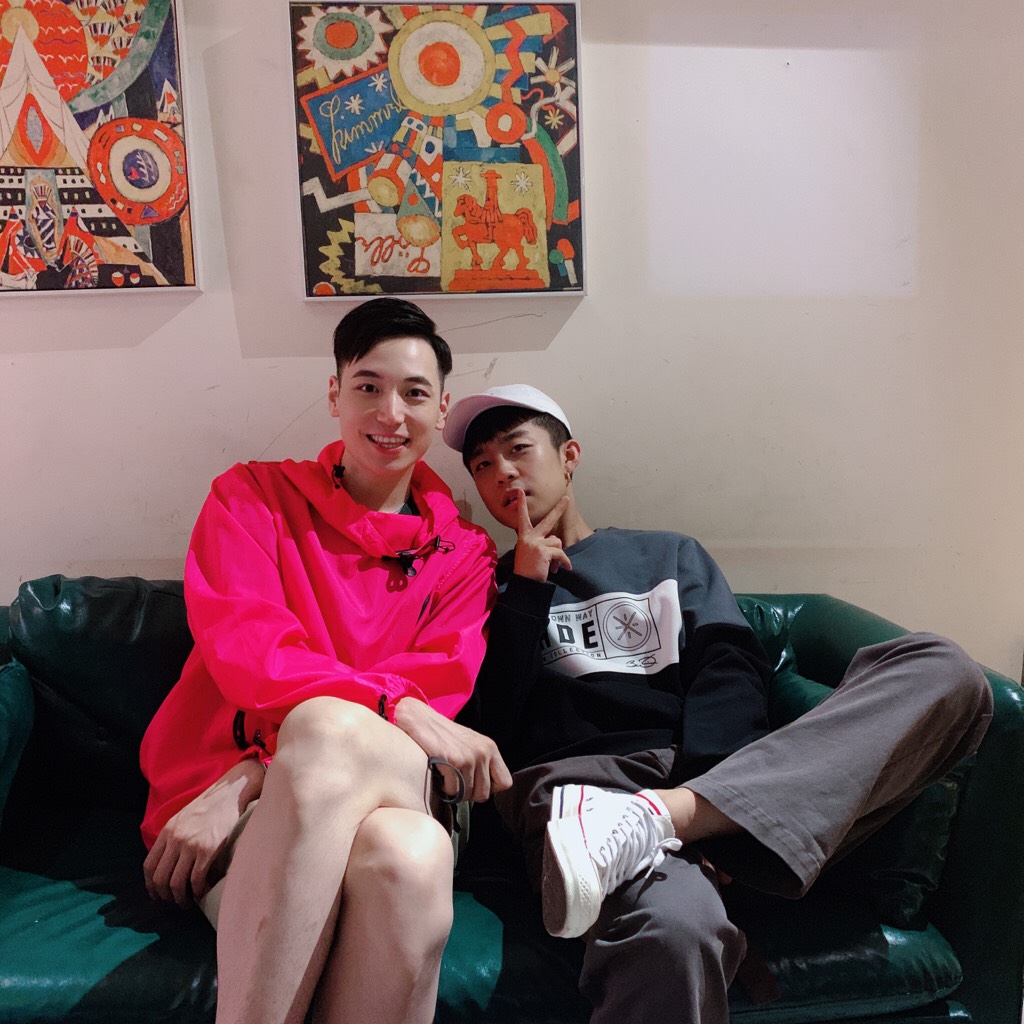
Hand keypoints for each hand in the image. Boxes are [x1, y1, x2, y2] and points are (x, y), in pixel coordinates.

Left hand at [143, 758, 264, 906]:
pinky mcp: (208, 850)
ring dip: (181, 898)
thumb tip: (170, 862)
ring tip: (188, 902)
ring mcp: (191, 845)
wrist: (231, 792)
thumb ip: (173, 838)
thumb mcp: (184, 818)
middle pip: (160, 878)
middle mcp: (175, 839)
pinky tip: (203, 892)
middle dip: (165, 896)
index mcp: (167, 831)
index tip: (158, 895)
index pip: (149, 865)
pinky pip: (197, 879)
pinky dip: (198, 891)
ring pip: (176, 883)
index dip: (150, 885)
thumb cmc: (210, 806)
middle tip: (173, 903)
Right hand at [393, 698, 511, 802]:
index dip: (489, 788)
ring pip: (467, 795)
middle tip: (456, 782)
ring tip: (447, 776)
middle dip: (468, 794)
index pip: (505, 782)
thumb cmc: (444, 735)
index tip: (474, 783)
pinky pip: (453, 790)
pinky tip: (439, 774)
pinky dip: (444, 787)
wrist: (420, 719)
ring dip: (454, 791)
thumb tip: (486, 791)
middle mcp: (483, 752)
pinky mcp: (453, 761)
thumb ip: (482, 763)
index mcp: (490, 748)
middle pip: (483, 794)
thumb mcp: (470, 745)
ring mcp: (468, 756)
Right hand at [511, 492, 571, 581]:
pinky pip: (561, 553)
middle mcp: (529, 537)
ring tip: (553, 566)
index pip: (522, 518)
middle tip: (566, 499)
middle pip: (548, 520)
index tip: (520, 492)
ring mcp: (536, 542)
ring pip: (558, 542)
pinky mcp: (543, 550)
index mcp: (524, 536)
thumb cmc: (527, 570)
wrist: (524, 584)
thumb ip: (541, 544)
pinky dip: (564, 562)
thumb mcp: (530, 553)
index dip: (521, 505)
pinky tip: (562, 569)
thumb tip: (557, 544)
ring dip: (559, 555)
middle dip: (558, 509)